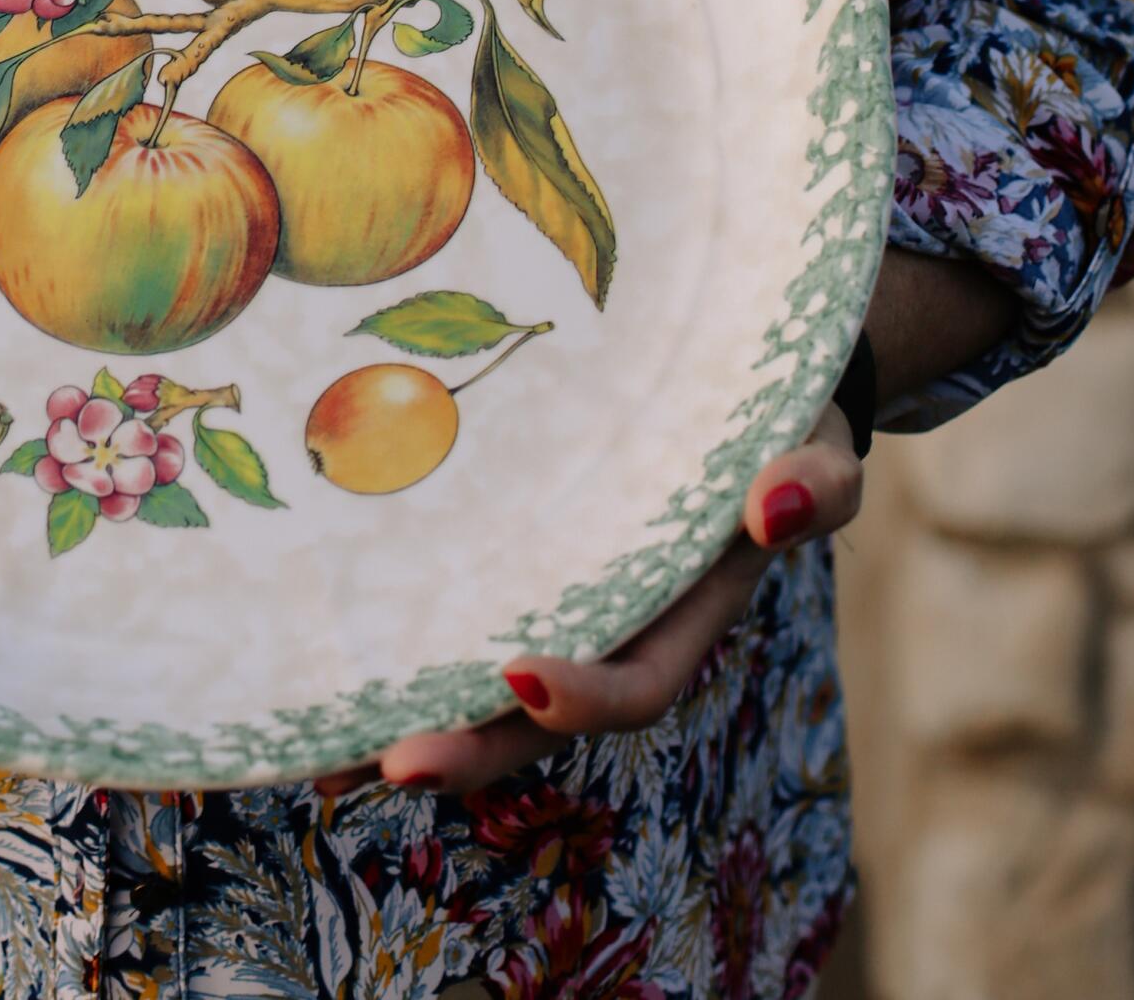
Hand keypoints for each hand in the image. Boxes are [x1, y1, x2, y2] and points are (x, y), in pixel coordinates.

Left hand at [312, 402, 861, 798]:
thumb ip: (815, 483)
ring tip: (320, 749)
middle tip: (391, 760)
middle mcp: (613, 620)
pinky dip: (393, 645)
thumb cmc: (782, 412)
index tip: (523, 680)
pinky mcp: (506, 552)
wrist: (742, 372)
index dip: (584, 697)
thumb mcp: (816, 444)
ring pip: (480, 683)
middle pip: (539, 717)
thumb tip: (776, 506)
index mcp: (685, 610)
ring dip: (409, 715)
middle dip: (471, 746)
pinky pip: (449, 611)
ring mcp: (556, 592)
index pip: (635, 681)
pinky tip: (316, 659)